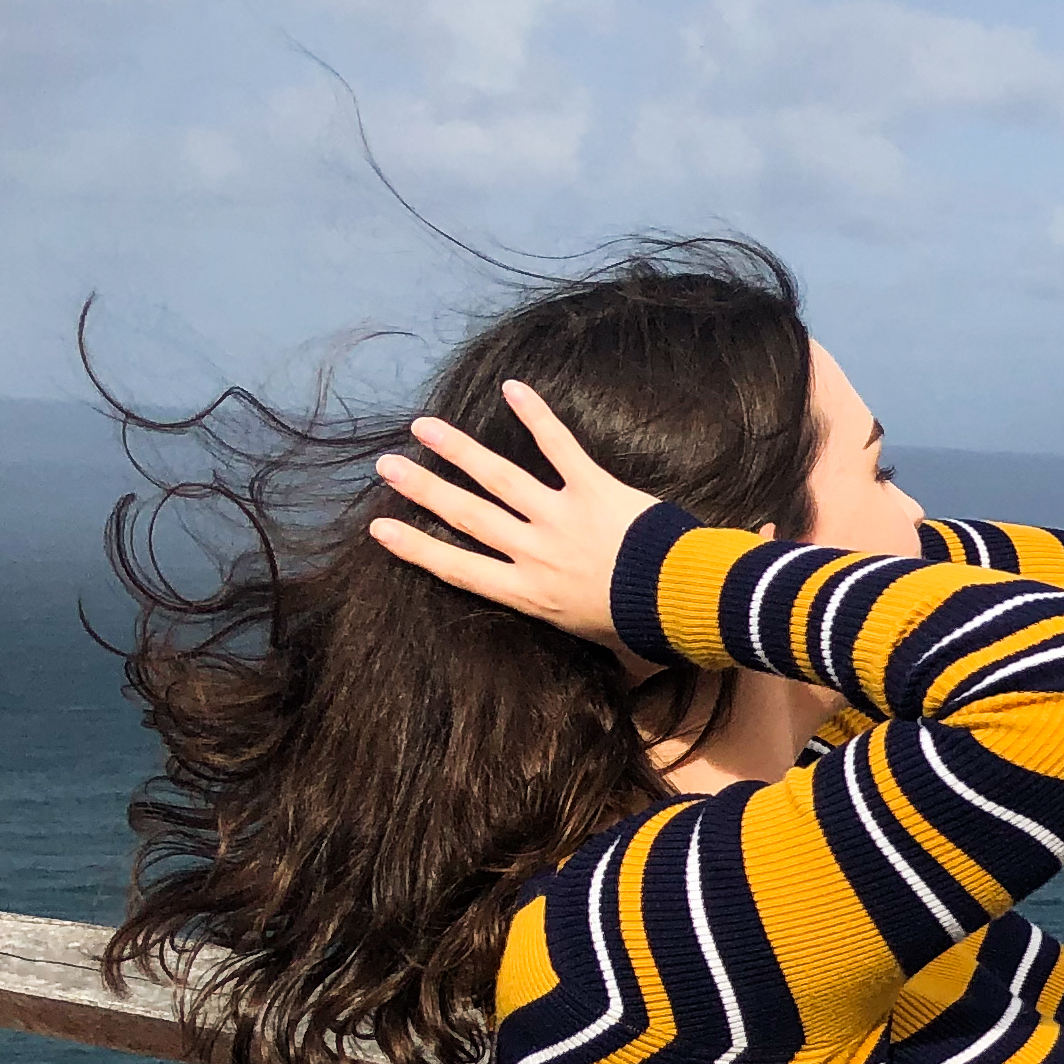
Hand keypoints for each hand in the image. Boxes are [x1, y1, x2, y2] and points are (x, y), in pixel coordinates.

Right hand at [367, 380, 660, 648]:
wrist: (682, 600)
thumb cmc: (649, 628)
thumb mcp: (609, 649)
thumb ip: (594, 641)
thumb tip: (618, 675)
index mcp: (531, 593)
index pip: (459, 568)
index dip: (418, 548)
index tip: (381, 528)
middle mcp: (535, 553)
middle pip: (467, 516)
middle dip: (423, 489)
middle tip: (387, 466)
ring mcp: (561, 517)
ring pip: (498, 477)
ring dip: (458, 449)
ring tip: (423, 427)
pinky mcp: (594, 490)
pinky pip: (560, 447)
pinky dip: (537, 416)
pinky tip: (513, 388)